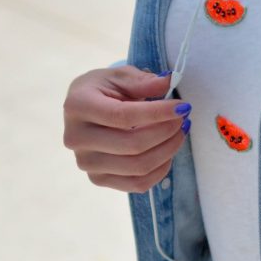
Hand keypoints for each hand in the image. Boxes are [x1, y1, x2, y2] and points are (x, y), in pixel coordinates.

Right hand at [62, 66, 190, 192]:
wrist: (86, 110)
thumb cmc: (104, 90)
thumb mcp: (120, 76)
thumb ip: (143, 81)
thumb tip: (168, 82)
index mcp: (77, 106)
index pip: (122, 116)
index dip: (157, 113)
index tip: (183, 107)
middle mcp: (76, 138)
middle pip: (132, 145)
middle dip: (167, 132)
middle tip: (183, 119)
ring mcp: (86, 163)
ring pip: (138, 167)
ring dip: (168, 150)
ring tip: (179, 132)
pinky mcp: (98, 179)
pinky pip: (138, 184)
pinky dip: (161, 169)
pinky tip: (168, 151)